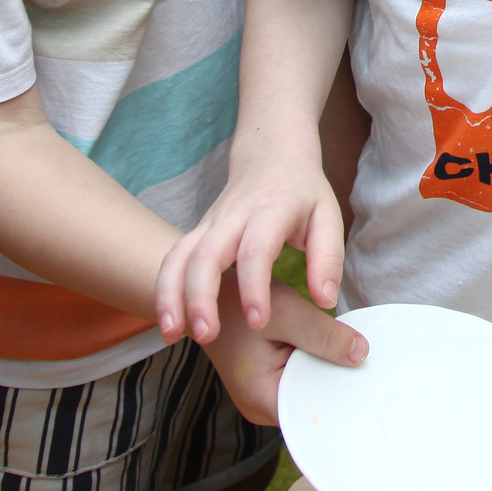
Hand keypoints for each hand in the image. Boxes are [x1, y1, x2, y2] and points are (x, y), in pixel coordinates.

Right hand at [156, 147, 341, 345]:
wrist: (270, 155)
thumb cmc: (302, 192)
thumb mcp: (328, 217)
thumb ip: (327, 259)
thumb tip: (324, 301)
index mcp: (270, 211)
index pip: (255, 250)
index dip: (254, 286)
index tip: (258, 321)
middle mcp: (232, 217)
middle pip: (206, 254)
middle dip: (201, 296)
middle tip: (207, 334)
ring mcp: (209, 224)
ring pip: (179, 256)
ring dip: (171, 295)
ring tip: (174, 334)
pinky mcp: (197, 234)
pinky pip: (172, 260)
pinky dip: (164, 290)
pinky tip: (168, 322)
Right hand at [199, 271, 368, 426]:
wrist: (203, 297)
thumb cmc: (237, 302)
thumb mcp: (286, 312)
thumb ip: (324, 336)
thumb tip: (361, 354)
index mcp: (261, 398)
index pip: (311, 414)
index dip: (340, 397)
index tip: (368, 384)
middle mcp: (260, 407)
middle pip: (311, 404)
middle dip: (336, 382)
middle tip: (367, 365)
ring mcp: (262, 398)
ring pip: (306, 390)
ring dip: (323, 371)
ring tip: (348, 354)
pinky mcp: (267, 385)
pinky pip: (298, 380)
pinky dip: (312, 364)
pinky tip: (328, 349)